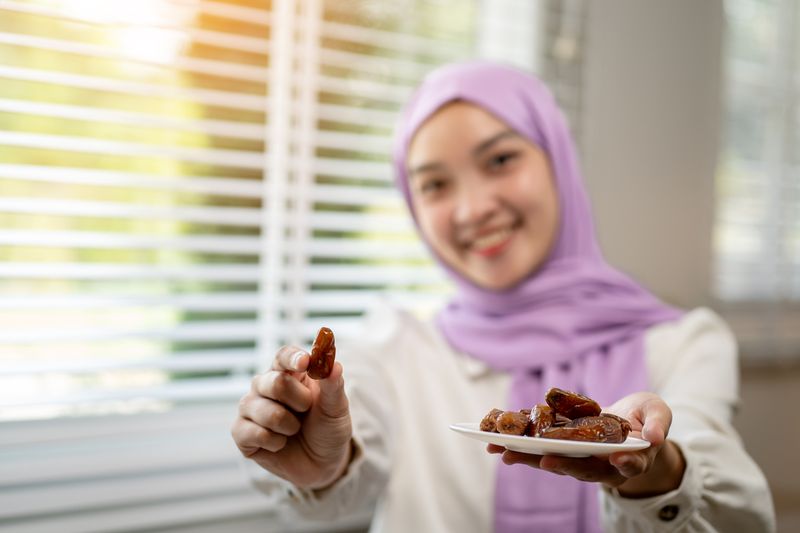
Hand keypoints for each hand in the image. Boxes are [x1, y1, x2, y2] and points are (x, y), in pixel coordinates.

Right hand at [231, 345, 352, 489]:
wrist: (322, 464)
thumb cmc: (327, 428)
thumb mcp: (336, 408)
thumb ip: (333, 386)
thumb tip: (335, 364)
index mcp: (289, 372)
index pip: (283, 356)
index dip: (292, 358)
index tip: (305, 363)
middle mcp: (265, 385)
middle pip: (274, 382)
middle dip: (299, 401)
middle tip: (306, 410)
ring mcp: (250, 408)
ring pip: (265, 411)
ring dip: (289, 426)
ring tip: (294, 430)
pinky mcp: (241, 432)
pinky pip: (254, 433)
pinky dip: (275, 442)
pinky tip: (280, 443)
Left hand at [487, 392, 685, 497]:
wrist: (632, 424)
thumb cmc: (648, 419)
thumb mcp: (659, 414)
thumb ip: (659, 424)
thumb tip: (654, 437)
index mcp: (629, 460)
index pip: (626, 465)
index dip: (623, 464)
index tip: (617, 460)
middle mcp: (601, 466)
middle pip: (581, 467)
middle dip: (562, 463)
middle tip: (545, 459)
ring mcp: (578, 458)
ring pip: (553, 461)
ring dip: (529, 458)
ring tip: (504, 452)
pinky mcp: (561, 448)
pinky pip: (538, 448)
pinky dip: (519, 445)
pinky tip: (496, 441)